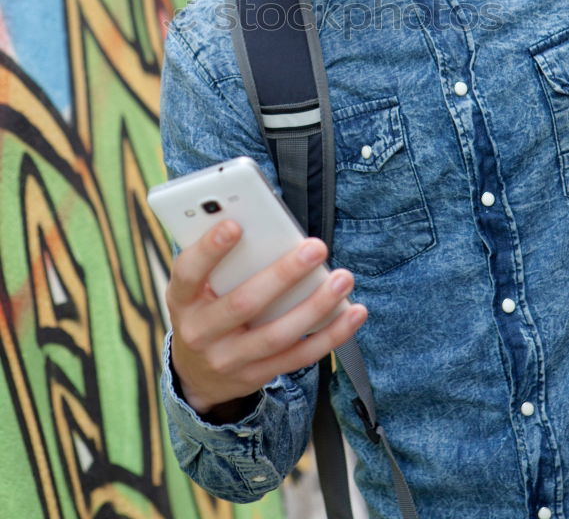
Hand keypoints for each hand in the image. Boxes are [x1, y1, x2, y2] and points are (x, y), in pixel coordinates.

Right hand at [166, 219, 366, 416]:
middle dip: (283, 275)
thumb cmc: (204, 307)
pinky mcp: (256, 376)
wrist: (195, 374)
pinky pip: (298, 357)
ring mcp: (228, 360)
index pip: (189, 271)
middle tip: (317, 247)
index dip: (209, 249)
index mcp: (181, 299)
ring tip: (343, 279)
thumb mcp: (196, 286)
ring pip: (277, 334)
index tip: (235, 225)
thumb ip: (221, 260)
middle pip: (244, 303)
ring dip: (316, 306)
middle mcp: (200, 332)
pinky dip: (330, 335)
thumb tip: (268, 228)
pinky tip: (353, 313)